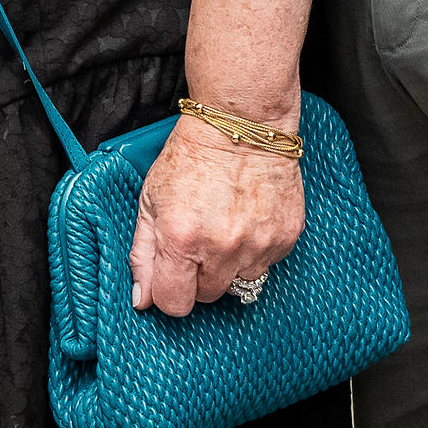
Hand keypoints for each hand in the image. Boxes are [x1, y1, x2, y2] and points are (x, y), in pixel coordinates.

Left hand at [128, 111, 305, 316]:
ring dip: (230, 264)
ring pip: (239, 284)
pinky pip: (267, 265)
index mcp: (182, 238)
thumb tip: (143, 300)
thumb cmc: (192, 155)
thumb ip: (142, 254)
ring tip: (226, 226)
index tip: (174, 275)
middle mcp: (222, 247)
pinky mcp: (285, 238)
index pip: (175, 304)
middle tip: (200, 237)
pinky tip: (247, 219)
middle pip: (208, 296)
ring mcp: (258, 245)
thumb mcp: (151, 198)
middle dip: (200, 274)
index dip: (170, 292)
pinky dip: (255, 250)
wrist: (241, 123)